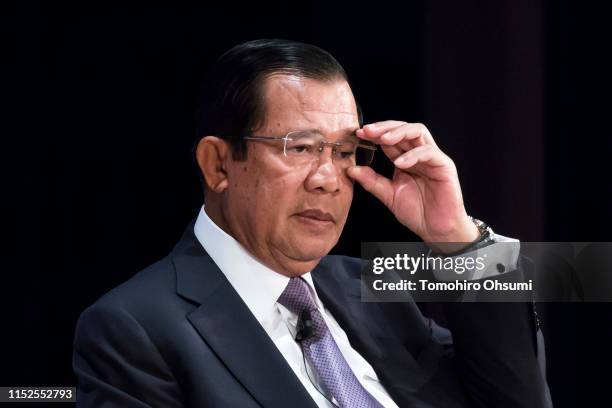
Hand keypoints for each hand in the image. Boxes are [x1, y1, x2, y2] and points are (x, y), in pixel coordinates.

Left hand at [347, 121, 478, 247]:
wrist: (436, 230)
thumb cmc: (417, 212)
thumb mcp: (388, 195)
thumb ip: (372, 181)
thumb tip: (352, 170)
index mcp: (406, 159)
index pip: (391, 138)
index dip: (375, 134)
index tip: (359, 134)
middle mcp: (419, 154)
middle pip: (404, 128)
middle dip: (384, 127)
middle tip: (368, 131)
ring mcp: (433, 158)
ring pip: (418, 132)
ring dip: (399, 132)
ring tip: (383, 140)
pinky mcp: (444, 166)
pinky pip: (429, 152)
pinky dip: (412, 155)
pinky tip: (399, 163)